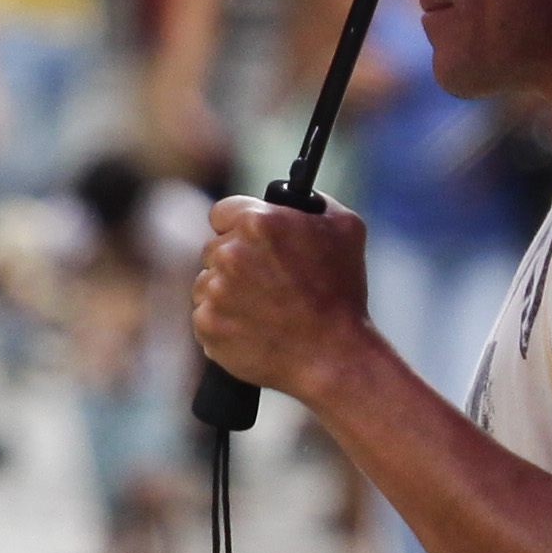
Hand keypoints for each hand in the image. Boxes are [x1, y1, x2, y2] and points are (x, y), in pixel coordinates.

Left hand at [191, 195, 374, 403]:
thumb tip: (292, 197)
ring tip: (265, 310)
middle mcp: (230, 253)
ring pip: (208, 283)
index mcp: (258, 223)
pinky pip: (206, 316)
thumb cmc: (343, 292)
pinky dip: (224, 323)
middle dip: (236, 262)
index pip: (223, 212)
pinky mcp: (207, 326)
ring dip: (228, 293)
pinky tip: (255, 329)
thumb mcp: (345, 228)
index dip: (237, 226)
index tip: (250, 241)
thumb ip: (313, 202)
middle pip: (214, 249)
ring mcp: (215, 291)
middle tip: (268, 282)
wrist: (334, 355)